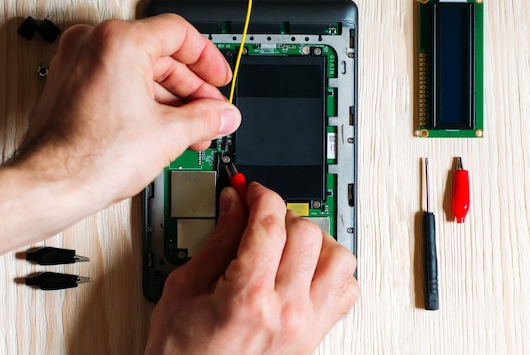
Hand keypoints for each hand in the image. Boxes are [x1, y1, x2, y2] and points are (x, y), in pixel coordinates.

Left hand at [15, 15, 240, 208]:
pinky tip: (166, 129)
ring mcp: (78, 64)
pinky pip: (119, 84)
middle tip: (212, 112)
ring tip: (193, 129)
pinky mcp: (71, 87)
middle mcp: (93, 43)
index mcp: (118, 41)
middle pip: (159, 55)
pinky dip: (145, 103)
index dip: (208, 59)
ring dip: (172, 101)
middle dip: (192, 89)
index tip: (219, 78)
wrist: (51, 186)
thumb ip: (207, 118)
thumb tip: (224, 115)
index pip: (178, 33)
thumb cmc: (92, 157)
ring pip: (140, 73)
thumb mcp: (170, 133)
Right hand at [146, 183, 359, 354]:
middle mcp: (286, 311)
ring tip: (288, 243)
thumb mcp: (185, 288)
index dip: (260, 195)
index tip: (250, 190)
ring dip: (316, 240)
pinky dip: (333, 271)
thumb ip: (217, 239)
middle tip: (259, 216)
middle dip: (281, 214)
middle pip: (306, 232)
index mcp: (248, 297)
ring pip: (339, 257)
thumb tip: (234, 203)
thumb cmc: (182, 354)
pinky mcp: (315, 335)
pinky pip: (347, 290)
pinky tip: (306, 270)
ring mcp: (306, 325)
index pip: (270, 223)